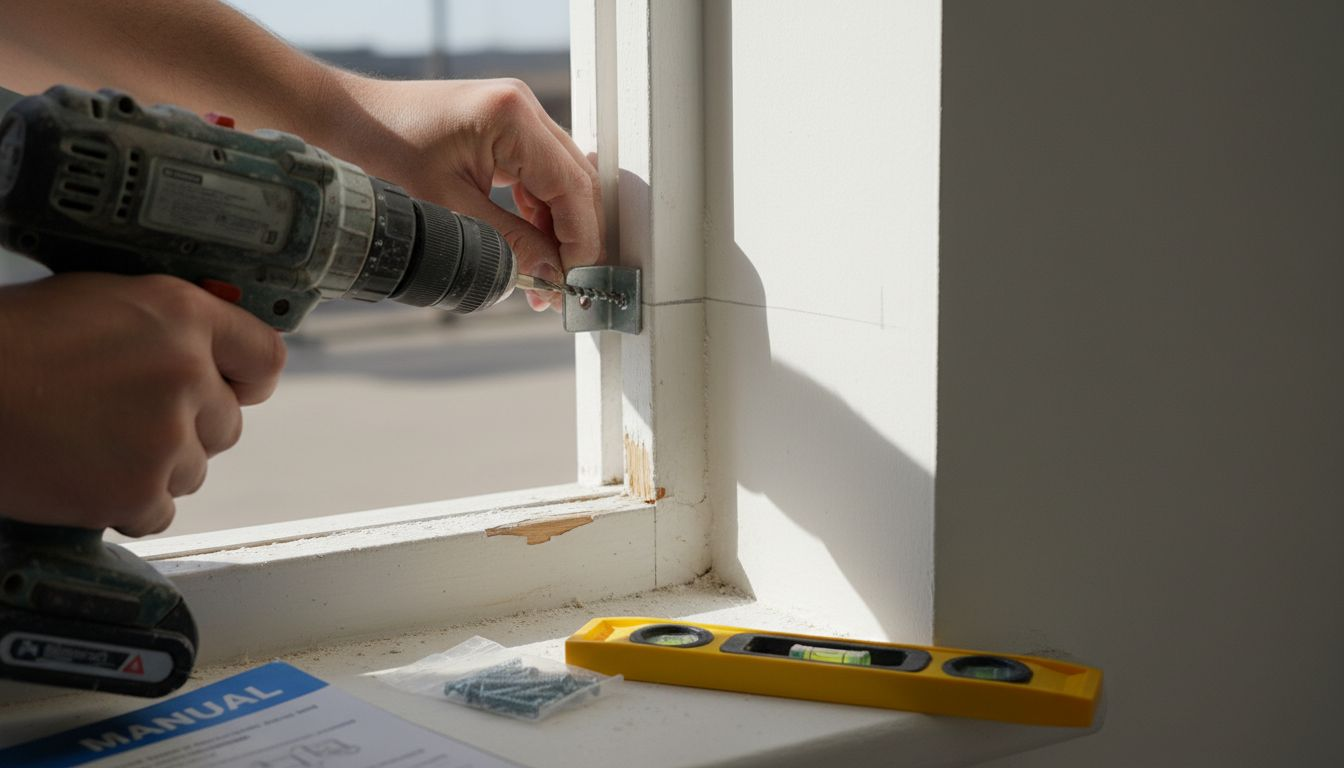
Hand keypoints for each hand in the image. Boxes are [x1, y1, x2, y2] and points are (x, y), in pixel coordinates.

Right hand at [0, 273, 285, 535]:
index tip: (234, 389)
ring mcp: (166, 436)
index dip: (247, 379)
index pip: (264, 357)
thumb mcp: (95, 301)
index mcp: (180, 315)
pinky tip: (83, 477)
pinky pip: (158, 511)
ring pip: (192, 470)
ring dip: (155, 467)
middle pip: (226, 424)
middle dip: (186, 428)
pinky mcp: (137, 490)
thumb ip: (161, 327)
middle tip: (126, 420)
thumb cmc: (7, 343)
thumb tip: (202, 354)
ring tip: (92, 444)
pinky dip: (125, 505)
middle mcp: (187, 374)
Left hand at [324, 75, 602, 310]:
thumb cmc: (385, 149)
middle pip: (576, 183)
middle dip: (574, 238)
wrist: (349, 119)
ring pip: (562, 182)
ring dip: (558, 229)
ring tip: (544, 277)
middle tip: (565, 287)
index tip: (577, 280)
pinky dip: (540, 213)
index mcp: (513, 118)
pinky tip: (532, 248)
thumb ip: (509, 243)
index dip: (581, 239)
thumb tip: (551, 276)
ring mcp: (518, 116)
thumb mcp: (449, 208)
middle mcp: (524, 109)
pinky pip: (540, 176)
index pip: (571, 186)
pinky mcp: (508, 129)